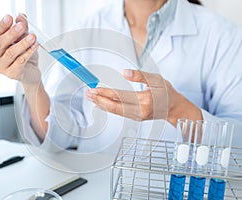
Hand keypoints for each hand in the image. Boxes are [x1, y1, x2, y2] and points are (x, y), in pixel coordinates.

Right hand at [0, 14, 40, 84]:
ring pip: (11, 53)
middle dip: (12, 33)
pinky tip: (35, 46)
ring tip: (32, 37)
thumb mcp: (24, 39)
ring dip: (23, 43)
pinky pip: (20, 61)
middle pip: (1, 43)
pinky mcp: (12, 74)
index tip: (10, 17)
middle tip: (21, 26)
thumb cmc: (24, 55)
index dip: (2, 25)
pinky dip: (28, 53)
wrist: (31, 73)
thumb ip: (22, 28)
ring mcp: (2, 67)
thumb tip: (21, 17)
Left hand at [86, 69, 202, 126]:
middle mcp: (139, 111)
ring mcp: (137, 116)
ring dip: (101, 104)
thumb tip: (125, 72)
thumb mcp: (157, 80)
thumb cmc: (166, 92)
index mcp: (144, 100)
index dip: (105, 92)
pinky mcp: (135, 118)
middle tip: (88, 94)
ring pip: (115, 111)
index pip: (119, 96)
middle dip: (99, 99)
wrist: (174, 108)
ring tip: (91, 98)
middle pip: (114, 106)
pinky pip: (119, 113)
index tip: (94, 89)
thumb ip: (140, 76)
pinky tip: (101, 104)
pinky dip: (108, 108)